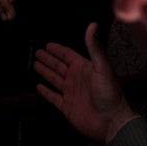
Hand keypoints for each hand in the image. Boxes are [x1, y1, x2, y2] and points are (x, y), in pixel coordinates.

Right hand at [34, 23, 136, 143]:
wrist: (111, 121)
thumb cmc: (109, 93)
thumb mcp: (102, 67)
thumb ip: (94, 46)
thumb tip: (93, 24)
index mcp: (84, 68)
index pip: (67, 55)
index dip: (58, 50)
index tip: (48, 44)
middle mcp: (76, 79)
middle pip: (59, 66)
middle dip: (48, 59)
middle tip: (37, 52)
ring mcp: (71, 93)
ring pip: (54, 80)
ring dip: (45, 72)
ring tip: (35, 64)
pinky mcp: (67, 107)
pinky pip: (53, 98)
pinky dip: (45, 92)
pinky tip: (38, 87)